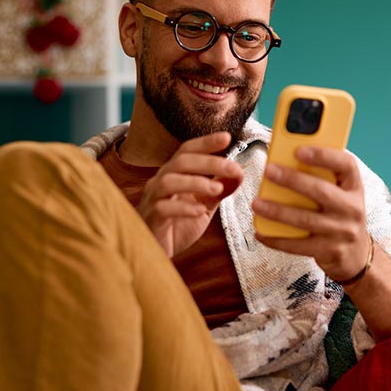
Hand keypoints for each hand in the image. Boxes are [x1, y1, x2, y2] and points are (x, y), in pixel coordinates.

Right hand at [138, 132, 243, 256]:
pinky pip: (163, 208)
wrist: (160, 253)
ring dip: (195, 182)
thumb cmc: (178, 226)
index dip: (206, 143)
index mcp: (173, 174)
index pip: (187, 151)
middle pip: (180, 161)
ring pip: (168, 181)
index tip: (227, 137)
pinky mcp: (151, 218)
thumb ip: (219, 190)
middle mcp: (160, 182)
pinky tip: (200, 211)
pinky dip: (183, 207)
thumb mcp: (205, 205)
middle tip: (233, 168)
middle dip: (209, 162)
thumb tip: (239, 174)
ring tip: (217, 188)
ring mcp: (153, 199)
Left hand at [252, 146, 370, 282]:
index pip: (346, 164)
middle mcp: (352, 208)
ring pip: (306, 219)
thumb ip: (321, 176)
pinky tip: (261, 232)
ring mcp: (342, 231)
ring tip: (256, 203)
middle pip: (321, 191)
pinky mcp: (329, 251)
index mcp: (354, 186)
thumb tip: (285, 159)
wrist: (355, 254)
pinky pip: (299, 245)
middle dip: (292, 180)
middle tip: (269, 171)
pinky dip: (277, 239)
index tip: (299, 150)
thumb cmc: (340, 214)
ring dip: (278, 211)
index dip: (323, 155)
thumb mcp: (340, 192)